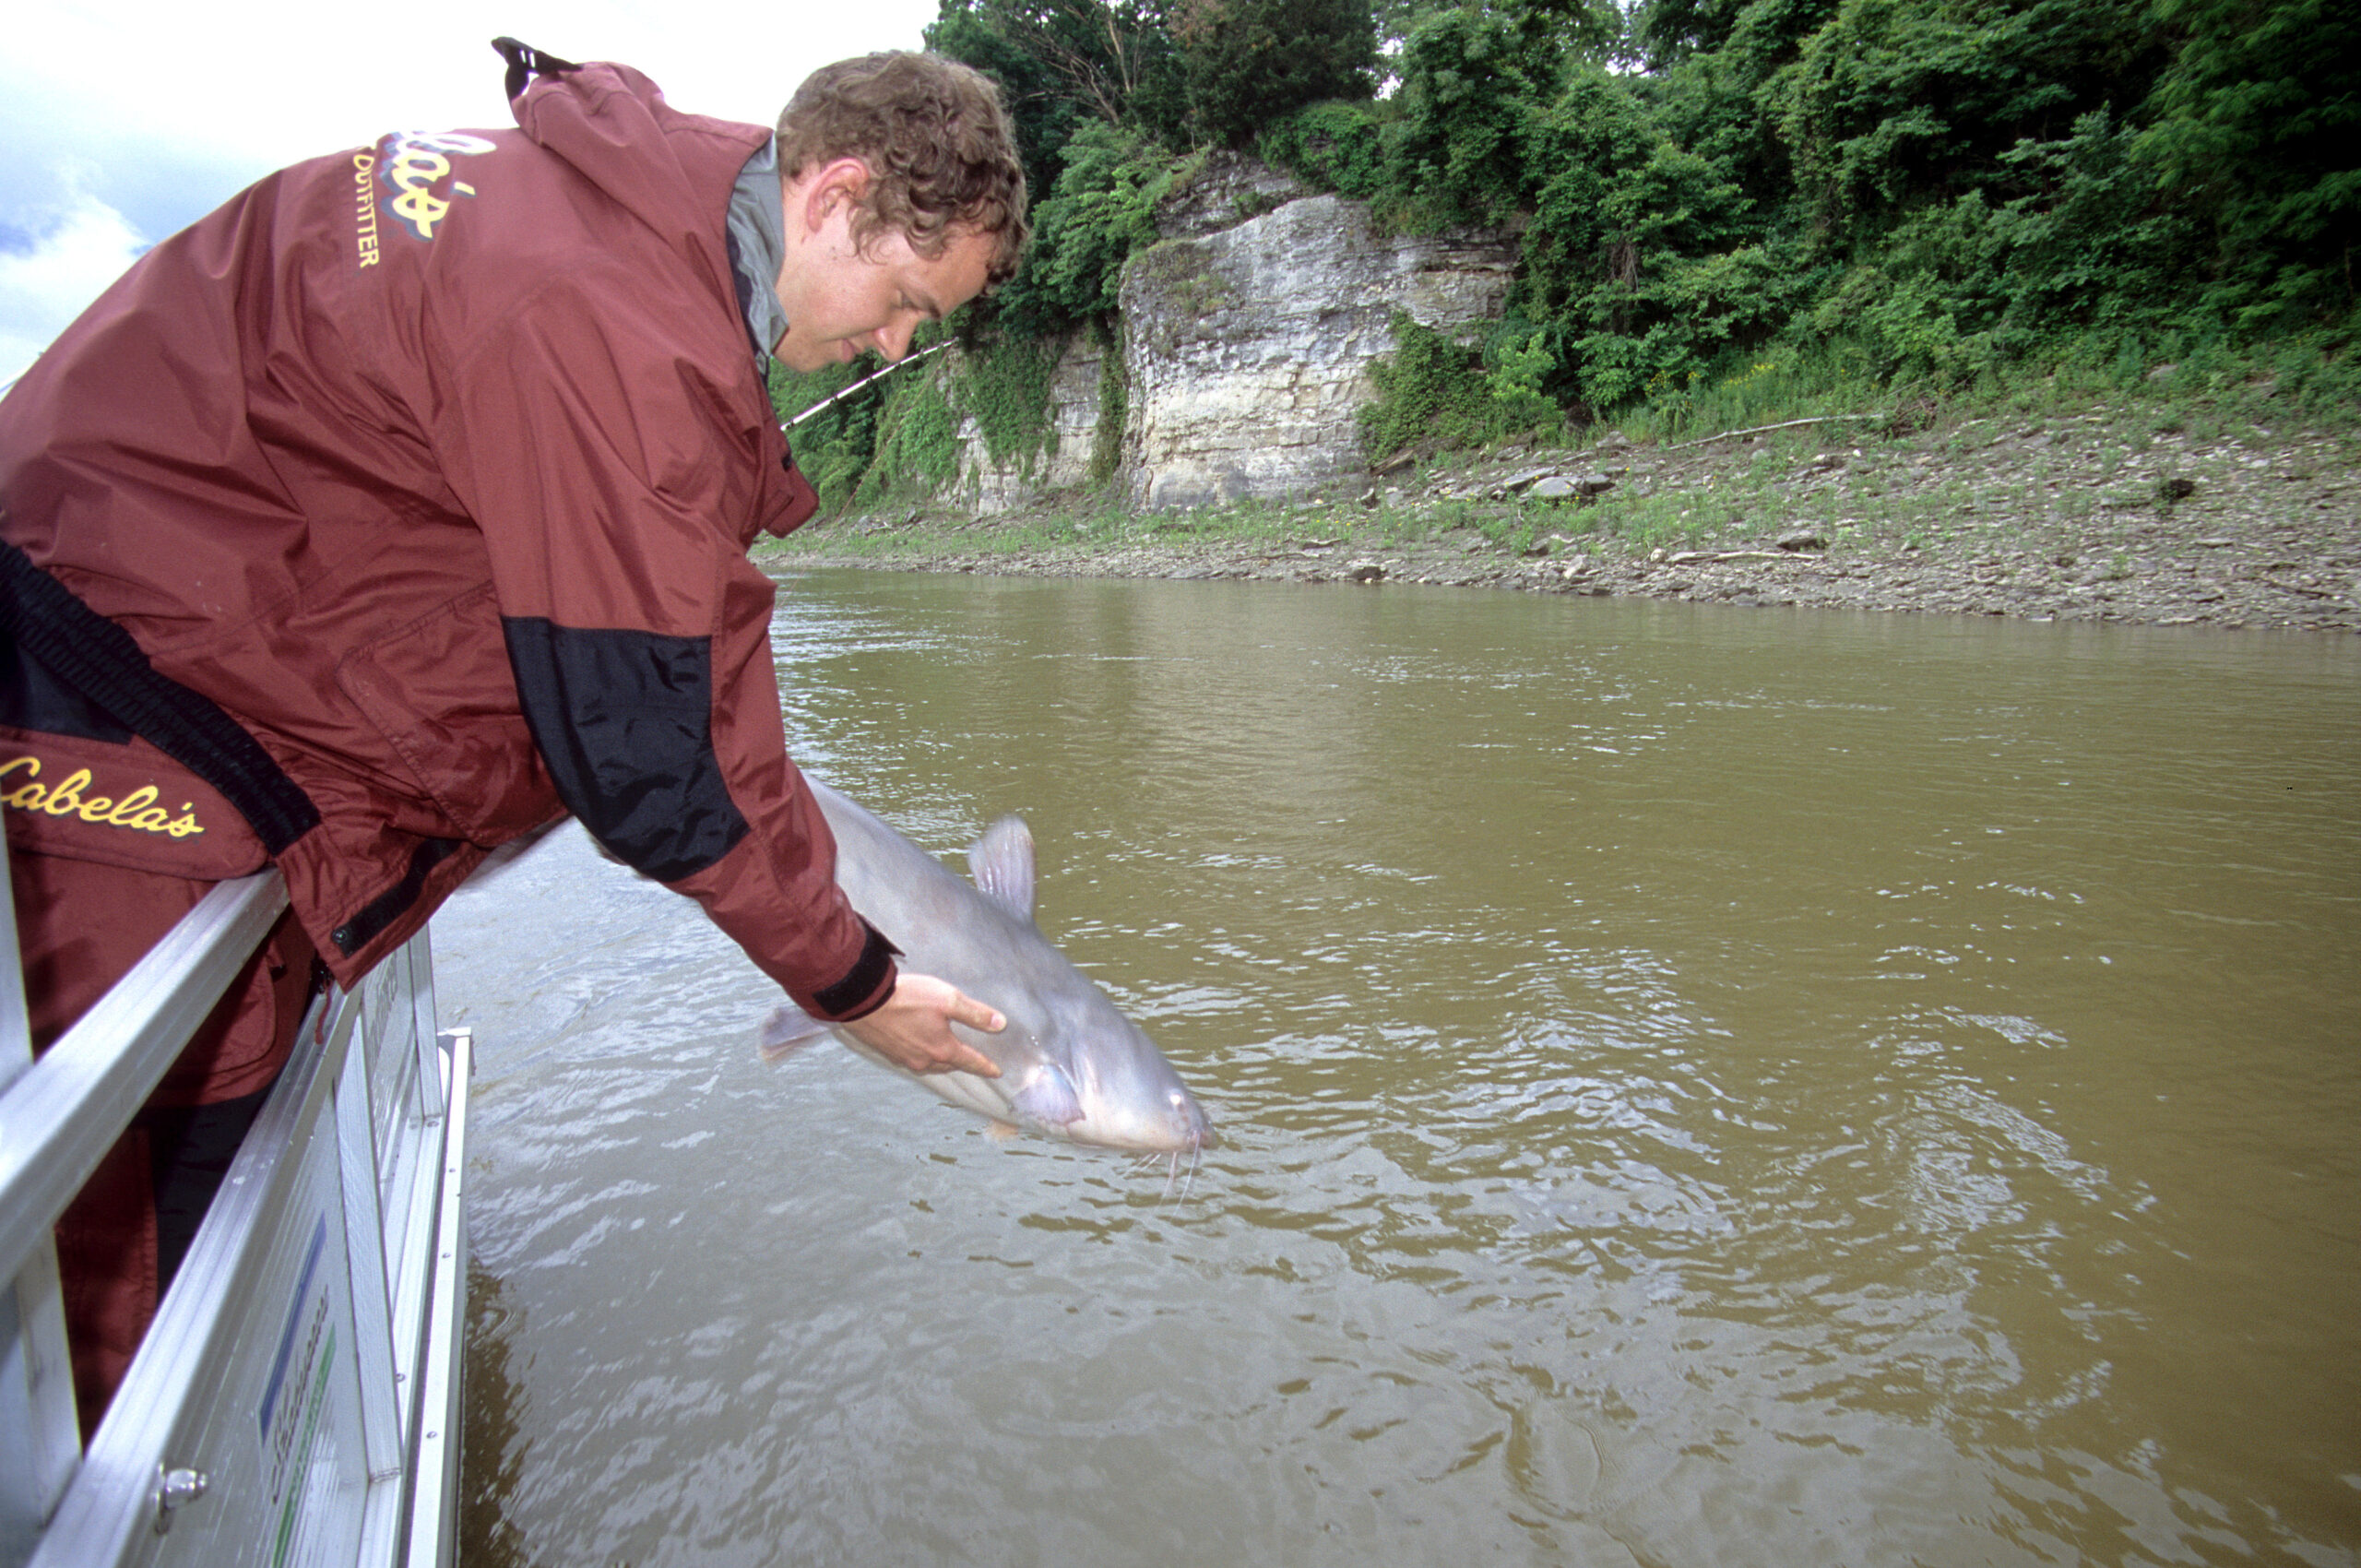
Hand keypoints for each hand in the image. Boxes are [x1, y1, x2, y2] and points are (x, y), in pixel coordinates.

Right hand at [837, 971, 1004, 1077]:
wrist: (864, 1001)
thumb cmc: (907, 998)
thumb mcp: (948, 1000)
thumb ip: (975, 1013)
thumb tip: (1000, 1024)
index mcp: (942, 1049)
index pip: (971, 1061)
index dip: (986, 1067)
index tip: (996, 1073)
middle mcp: (924, 1060)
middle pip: (950, 1065)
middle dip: (962, 1063)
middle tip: (971, 1060)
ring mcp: (904, 1058)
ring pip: (930, 1065)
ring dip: (941, 1061)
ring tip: (947, 1055)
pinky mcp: (888, 1052)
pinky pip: (912, 1059)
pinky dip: (921, 1056)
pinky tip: (919, 1047)